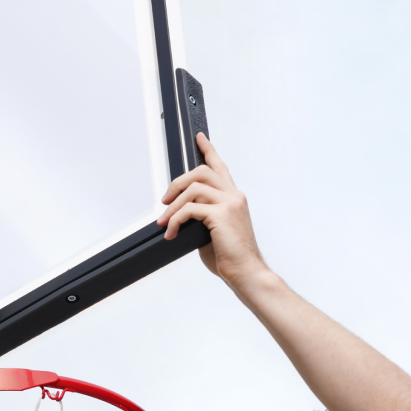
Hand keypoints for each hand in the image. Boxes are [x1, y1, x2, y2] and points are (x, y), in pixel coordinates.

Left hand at [157, 133, 265, 288]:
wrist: (246, 272)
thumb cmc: (230, 257)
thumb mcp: (212, 231)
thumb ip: (201, 215)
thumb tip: (179, 213)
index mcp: (233, 198)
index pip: (220, 167)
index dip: (208, 150)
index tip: (199, 137)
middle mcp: (234, 196)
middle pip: (201, 171)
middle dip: (177, 183)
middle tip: (164, 202)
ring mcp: (230, 203)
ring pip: (193, 189)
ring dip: (172, 206)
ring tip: (165, 223)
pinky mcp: (222, 214)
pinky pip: (189, 209)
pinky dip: (175, 220)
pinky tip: (172, 233)